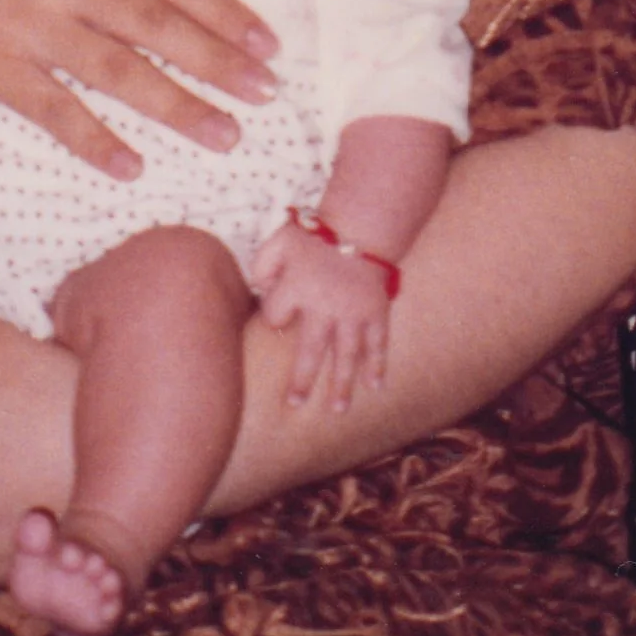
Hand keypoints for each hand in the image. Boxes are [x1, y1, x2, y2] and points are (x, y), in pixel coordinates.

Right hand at [0, 0, 279, 176]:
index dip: (220, 7)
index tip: (264, 41)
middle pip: (153, 23)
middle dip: (216, 61)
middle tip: (265, 95)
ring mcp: (23, 23)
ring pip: (115, 70)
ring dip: (174, 106)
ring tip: (223, 135)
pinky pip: (51, 108)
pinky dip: (92, 138)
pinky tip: (131, 165)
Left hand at [251, 219, 392, 410]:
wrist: (361, 226)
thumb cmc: (317, 237)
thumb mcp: (280, 241)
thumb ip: (261, 265)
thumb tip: (258, 292)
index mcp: (298, 289)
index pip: (276, 316)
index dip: (275, 315)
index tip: (279, 315)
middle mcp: (325, 307)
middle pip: (311, 352)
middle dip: (303, 381)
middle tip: (295, 403)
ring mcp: (353, 313)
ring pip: (346, 356)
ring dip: (342, 384)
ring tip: (338, 409)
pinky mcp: (376, 313)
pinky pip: (378, 343)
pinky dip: (378, 365)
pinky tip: (376, 386)